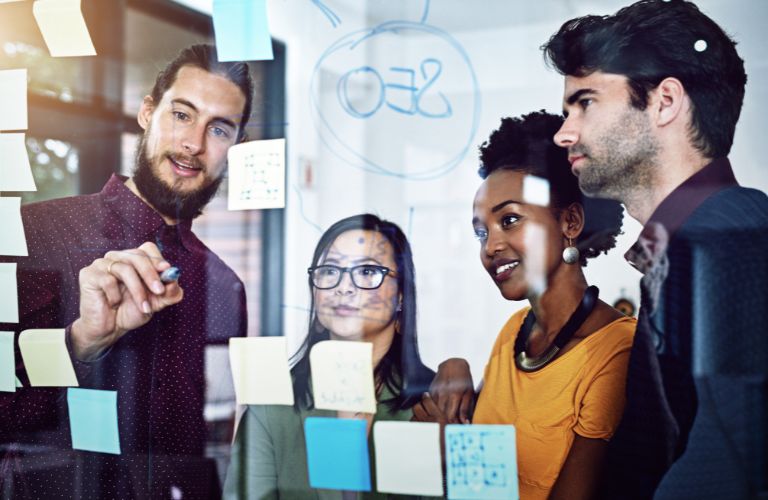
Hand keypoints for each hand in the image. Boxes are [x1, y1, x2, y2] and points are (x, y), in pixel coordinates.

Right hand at [71, 242, 182, 359]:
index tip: (167, 271)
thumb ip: (169, 292)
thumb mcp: (156, 303)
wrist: (108, 329)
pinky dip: (115, 295)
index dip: (157, 259)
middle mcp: (118, 258)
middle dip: (151, 274)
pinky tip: (114, 304)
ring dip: (138, 291)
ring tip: (144, 308)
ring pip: (125, 268)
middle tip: (160, 292)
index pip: (147, 249)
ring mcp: (102, 264)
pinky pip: (107, 280)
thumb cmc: (130, 312)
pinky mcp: (88, 274)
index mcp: (134, 260)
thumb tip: (175, 279)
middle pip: (137, 255)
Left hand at [412, 392, 450, 459]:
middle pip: (417, 407)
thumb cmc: (453, 443)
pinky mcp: (417, 435)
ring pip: (413, 416)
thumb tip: (457, 414)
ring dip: (416, 415)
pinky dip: (415, 424)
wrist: (447, 456)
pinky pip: (412, 425)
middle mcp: (428, 421)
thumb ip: (454, 419)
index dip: (425, 397)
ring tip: (421, 416)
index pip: (427, 401)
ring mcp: (421, 429)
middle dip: (419, 405)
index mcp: (439, 416)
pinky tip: (419, 425)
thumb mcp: (456, 428)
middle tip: (423, 406)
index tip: (426, 396)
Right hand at [429, 358, 474, 423]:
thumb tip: (465, 423)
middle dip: (445, 424)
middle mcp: (444, 394)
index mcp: (455, 395)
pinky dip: (434, 410)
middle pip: (441, 416)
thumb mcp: (469, 392)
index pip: (451, 417)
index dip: (453, 426)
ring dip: (438, 418)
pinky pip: (430, 404)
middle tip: (450, 429)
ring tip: (443, 423)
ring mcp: (436, 392)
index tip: (456, 430)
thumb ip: (465, 408)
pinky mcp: (431, 390)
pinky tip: (437, 413)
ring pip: (434, 411)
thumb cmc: (464, 380)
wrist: (453, 364)